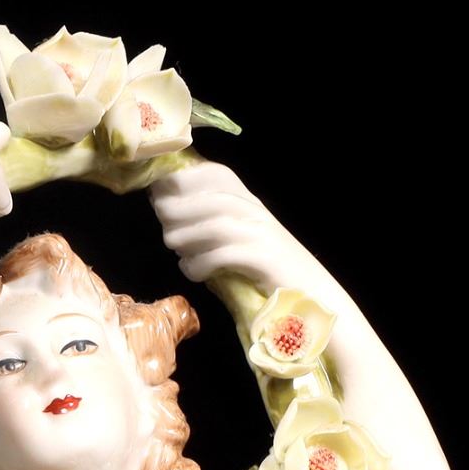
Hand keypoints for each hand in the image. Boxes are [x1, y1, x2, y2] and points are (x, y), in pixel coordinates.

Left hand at [151, 162, 329, 302]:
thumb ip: (210, 230)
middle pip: (210, 198)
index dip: (184, 178)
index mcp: (249, 203)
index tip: (158, 190)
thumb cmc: (265, 272)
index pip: (217, 174)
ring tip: (174, 247)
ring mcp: (261, 235)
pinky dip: (200, 264)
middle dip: (179, 207)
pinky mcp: (263, 260)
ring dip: (186, 234)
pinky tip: (193, 272)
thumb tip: (170, 222)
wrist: (310, 295)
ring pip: (215, 223)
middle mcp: (256, 213)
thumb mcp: (237, 242)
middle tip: (163, 222)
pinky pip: (224, 255)